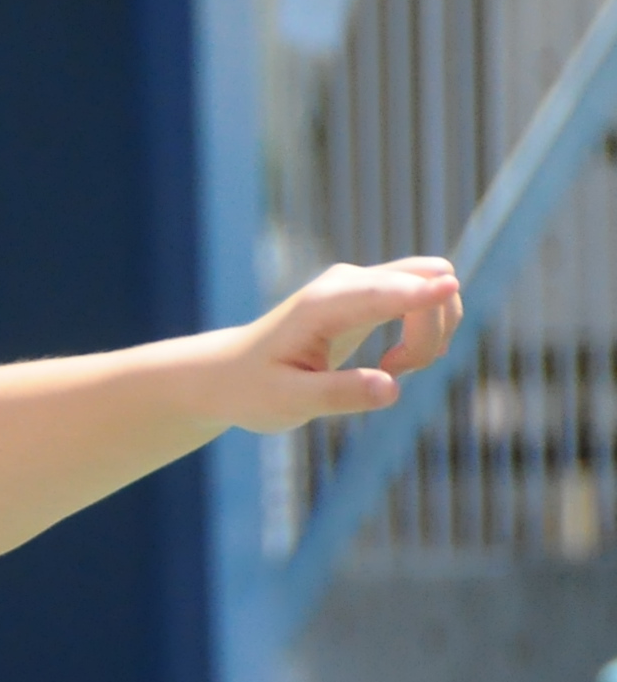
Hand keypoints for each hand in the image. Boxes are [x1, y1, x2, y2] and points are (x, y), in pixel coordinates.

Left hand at [215, 256, 461, 432]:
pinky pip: (425, 298)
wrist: (229, 374)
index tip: (451, 289)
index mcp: (323, 304)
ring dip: (431, 334)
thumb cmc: (254, 389)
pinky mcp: (372, 294)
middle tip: (396, 372)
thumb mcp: (289, 402)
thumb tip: (391, 388)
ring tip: (390, 372)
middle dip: (433, 330)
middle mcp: (347, 282)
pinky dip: (426, 333)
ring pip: (433, 285)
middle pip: (427, 279)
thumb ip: (339, 394)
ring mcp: (362, 283)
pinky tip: (391, 365)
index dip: (423, 293)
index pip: (386, 288)